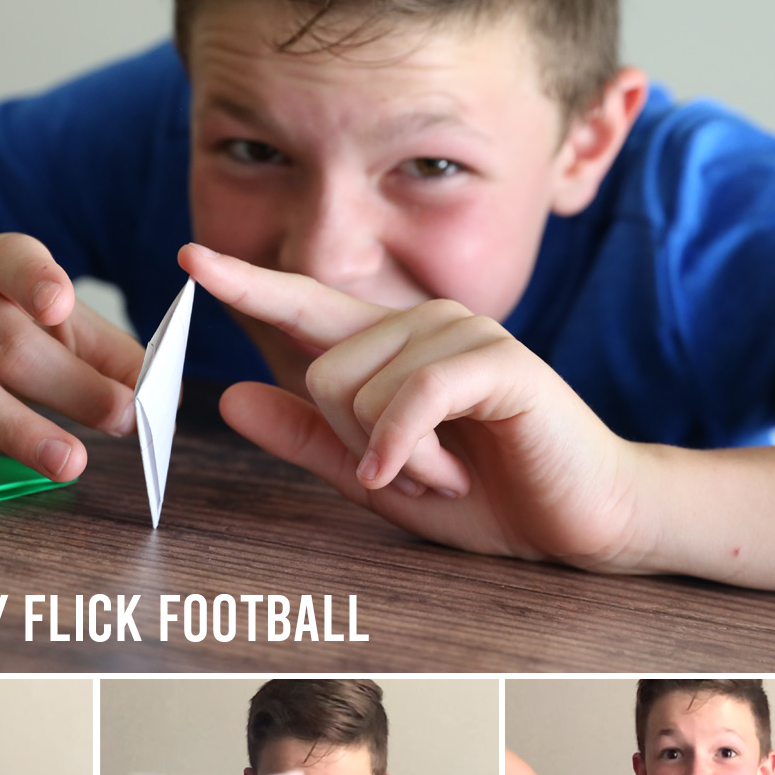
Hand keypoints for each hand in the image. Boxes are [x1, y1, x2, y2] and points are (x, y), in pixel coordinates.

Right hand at [0, 233, 144, 480]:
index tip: (60, 304)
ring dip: (21, 428)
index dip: (37, 280)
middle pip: (8, 342)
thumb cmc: (23, 332)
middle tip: (124, 418)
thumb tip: (164, 397)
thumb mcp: (72, 333)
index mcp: (0, 265)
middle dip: (72, 386)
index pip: (14, 259)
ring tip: (72, 462)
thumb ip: (118, 358)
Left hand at [179, 243, 651, 570]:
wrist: (582, 517)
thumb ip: (309, 439)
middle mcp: (423, 323)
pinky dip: (407, 449)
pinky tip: (439, 477)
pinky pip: (413, 396)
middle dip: (358, 444)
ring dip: (396, 457)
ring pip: (360, 387)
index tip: (192, 256)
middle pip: (321, 371)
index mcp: (392, 349)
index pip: (307, 307)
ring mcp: (463, 333)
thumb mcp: (377, 477)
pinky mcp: (498, 360)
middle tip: (420, 471)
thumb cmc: (489, 494)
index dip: (249, 284)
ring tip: (452, 470)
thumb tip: (230, 396)